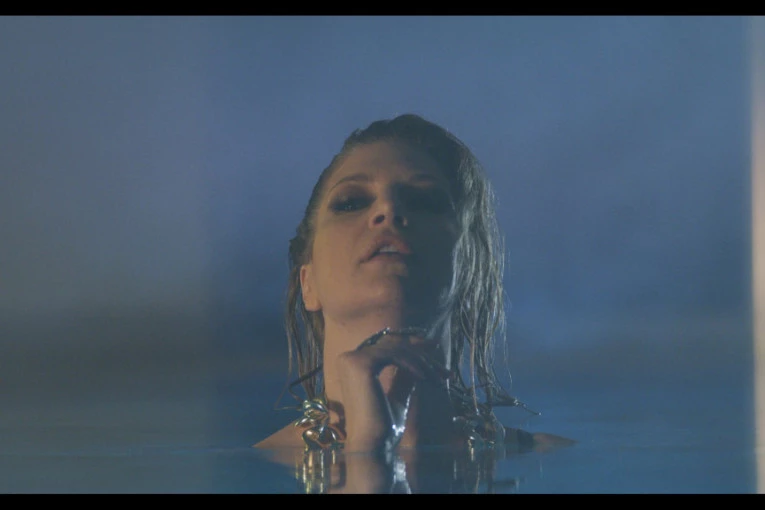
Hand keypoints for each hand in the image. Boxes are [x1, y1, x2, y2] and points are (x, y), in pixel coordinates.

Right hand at [335, 330, 447, 452]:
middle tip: (444, 368)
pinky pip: (394, 356)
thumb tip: (418, 358)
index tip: (434, 346)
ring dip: (421, 363)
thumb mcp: (398, 394)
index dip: (412, 345)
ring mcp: (352, 359)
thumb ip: (404, 375)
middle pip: (393, 346)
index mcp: (352, 364)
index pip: (386, 346)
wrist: (373, 444)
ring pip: (396, 351)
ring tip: (438, 378)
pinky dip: (412, 365)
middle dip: (422, 356)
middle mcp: (348, 358)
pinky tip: (424, 377)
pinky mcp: (360, 363)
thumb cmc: (383, 425)